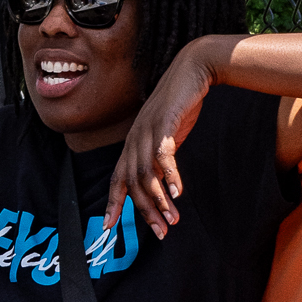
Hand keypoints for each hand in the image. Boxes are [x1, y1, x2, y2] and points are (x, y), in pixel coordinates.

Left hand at [104, 42, 214, 238]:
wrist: (192, 69)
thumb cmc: (180, 104)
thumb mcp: (166, 135)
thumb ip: (160, 157)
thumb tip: (161, 183)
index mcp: (133, 143)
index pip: (117, 178)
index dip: (113, 203)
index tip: (109, 226)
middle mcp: (135, 139)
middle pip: (133, 182)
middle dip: (144, 211)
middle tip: (159, 232)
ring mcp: (148, 131)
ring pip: (147, 174)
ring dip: (159, 200)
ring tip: (172, 220)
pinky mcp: (166, 124)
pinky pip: (165, 155)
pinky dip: (170, 177)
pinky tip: (177, 193)